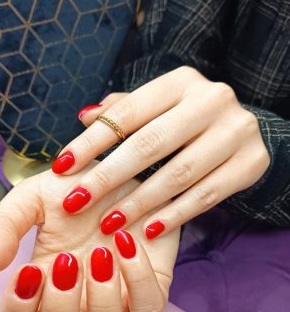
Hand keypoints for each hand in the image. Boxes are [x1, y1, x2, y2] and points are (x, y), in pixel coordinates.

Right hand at [0, 164, 179, 311]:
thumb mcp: (32, 197)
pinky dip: (137, 280)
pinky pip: (148, 309)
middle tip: (65, 263)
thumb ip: (5, 225)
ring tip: (98, 256)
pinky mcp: (149, 292)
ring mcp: (114, 305)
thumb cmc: (75, 191)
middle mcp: (75, 307)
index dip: (17, 310)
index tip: (29, 269)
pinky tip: (124, 242)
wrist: (122, 169)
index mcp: (41, 290)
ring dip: (99, 308)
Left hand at [51, 67, 269, 238]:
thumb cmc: (187, 120)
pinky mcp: (251, 163)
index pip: (127, 113)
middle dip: (108, 176)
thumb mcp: (159, 106)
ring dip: (139, 202)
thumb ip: (123, 111)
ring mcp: (236, 131)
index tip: (60, 168)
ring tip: (109, 224)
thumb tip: (85, 118)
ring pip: (178, 173)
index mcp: (180, 81)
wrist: (245, 130)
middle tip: (76, 202)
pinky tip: (150, 230)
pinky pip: (207, 195)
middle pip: (150, 144)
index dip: (90, 142)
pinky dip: (175, 215)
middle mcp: (211, 99)